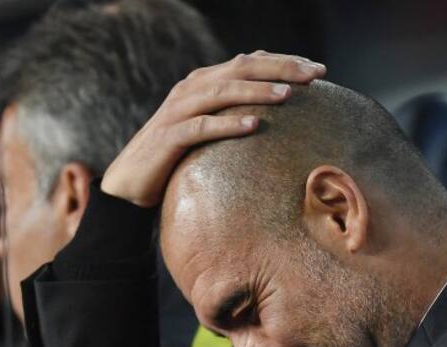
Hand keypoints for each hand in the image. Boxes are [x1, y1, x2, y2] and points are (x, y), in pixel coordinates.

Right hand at [100, 51, 324, 207]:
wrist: (128, 184)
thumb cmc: (174, 160)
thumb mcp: (207, 133)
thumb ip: (232, 118)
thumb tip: (276, 123)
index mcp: (203, 83)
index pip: (248, 62)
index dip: (283, 61)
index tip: (318, 70)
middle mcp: (191, 90)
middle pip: (240, 68)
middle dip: (280, 68)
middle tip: (315, 74)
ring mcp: (178, 112)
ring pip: (222, 92)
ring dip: (257, 91)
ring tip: (288, 95)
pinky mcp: (168, 138)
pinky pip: (201, 127)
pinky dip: (227, 124)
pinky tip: (253, 126)